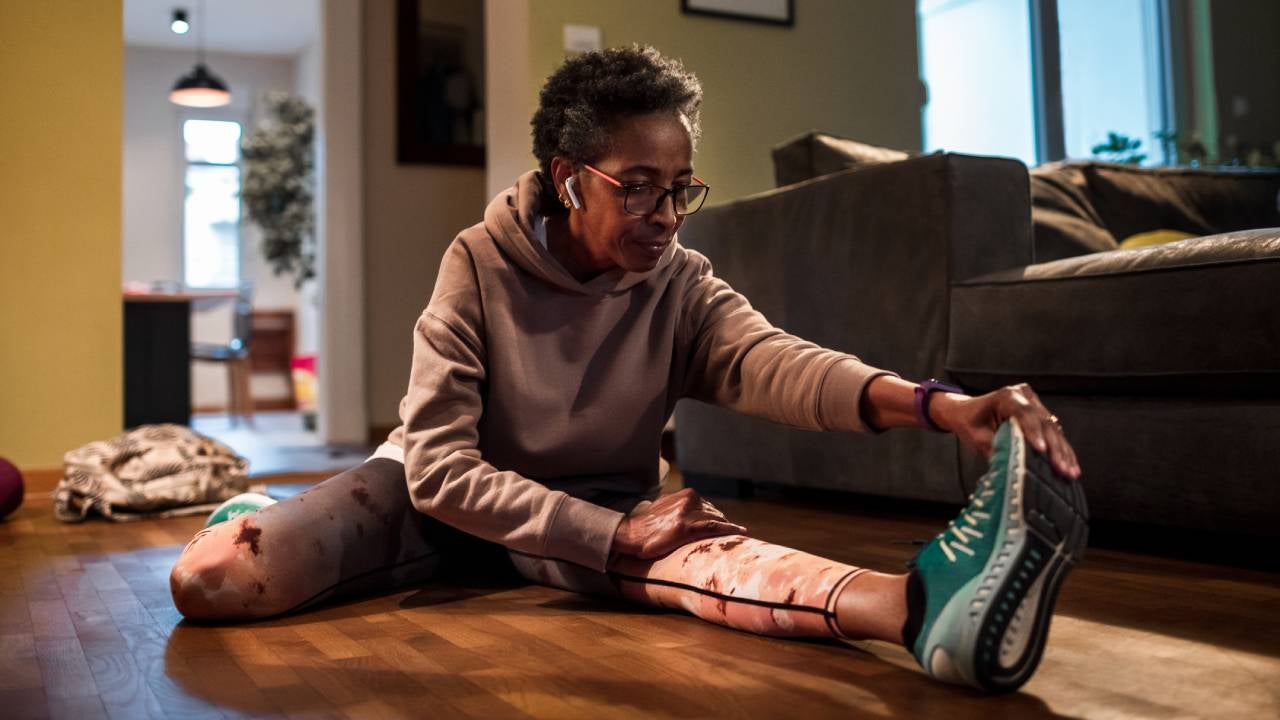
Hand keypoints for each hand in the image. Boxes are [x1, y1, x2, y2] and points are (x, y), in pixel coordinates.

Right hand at [610, 488, 745, 561]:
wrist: (631, 534)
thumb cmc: (646, 525)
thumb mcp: (664, 507)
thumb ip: (679, 506)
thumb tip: (687, 513)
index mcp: (685, 494)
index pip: (709, 507)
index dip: (717, 518)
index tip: (725, 527)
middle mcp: (689, 500)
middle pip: (715, 513)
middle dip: (722, 525)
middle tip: (729, 537)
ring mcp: (688, 513)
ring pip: (717, 520)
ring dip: (726, 529)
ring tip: (735, 538)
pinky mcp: (686, 527)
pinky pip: (714, 527)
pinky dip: (729, 529)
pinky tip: (741, 532)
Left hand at [931, 383, 1080, 479]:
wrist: (967, 411)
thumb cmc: (969, 421)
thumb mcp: (976, 436)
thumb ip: (994, 448)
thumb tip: (1010, 467)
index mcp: (1006, 396)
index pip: (1023, 414)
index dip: (1034, 433)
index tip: (1042, 450)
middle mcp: (1024, 396)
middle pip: (1043, 422)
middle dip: (1054, 448)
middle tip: (1062, 468)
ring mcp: (1035, 404)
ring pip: (1053, 429)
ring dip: (1062, 452)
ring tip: (1070, 472)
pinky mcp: (1041, 414)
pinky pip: (1054, 433)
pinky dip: (1062, 450)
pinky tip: (1071, 466)